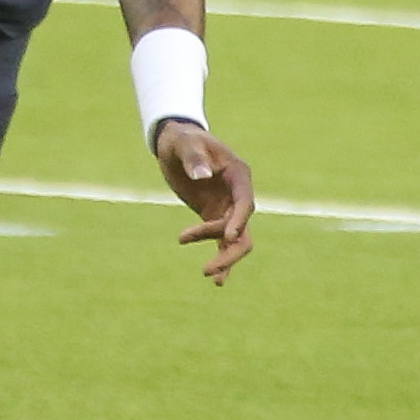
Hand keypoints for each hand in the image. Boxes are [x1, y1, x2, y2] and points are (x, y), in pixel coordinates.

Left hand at [155, 120, 253, 285]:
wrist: (175, 143)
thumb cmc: (183, 139)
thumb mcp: (186, 144)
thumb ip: (194, 158)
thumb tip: (202, 176)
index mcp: (239, 175)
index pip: (245, 202)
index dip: (239, 220)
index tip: (228, 236)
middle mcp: (238, 195)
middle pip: (243, 229)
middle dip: (230, 250)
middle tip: (207, 269)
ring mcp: (228, 208)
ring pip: (234, 240)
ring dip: (223, 258)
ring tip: (207, 274)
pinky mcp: (214, 217)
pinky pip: (221, 242)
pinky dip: (220, 259)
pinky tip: (216, 280)